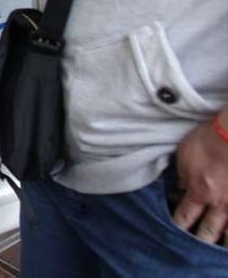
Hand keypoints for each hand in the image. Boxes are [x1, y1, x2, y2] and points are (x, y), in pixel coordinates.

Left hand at [173, 115, 227, 245]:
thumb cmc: (208, 141)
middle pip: (210, 230)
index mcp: (199, 192)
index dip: (179, 227)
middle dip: (202, 242)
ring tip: (219, 251)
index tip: (173, 236)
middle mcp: (220, 203)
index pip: (185, 216)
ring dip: (225, 241)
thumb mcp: (184, 156)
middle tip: (195, 253)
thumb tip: (182, 186)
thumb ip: (183, 175)